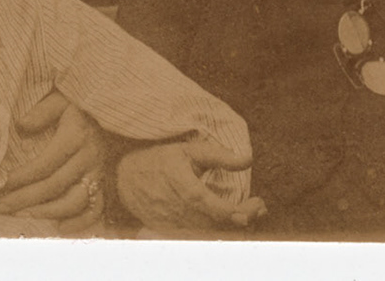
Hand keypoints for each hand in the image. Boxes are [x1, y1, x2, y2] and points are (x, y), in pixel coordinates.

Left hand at [0, 93, 107, 234]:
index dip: (19, 179)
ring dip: (45, 212)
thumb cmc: (80, 102)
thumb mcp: (61, 98)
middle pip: (53, 186)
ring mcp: (98, 171)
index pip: (43, 165)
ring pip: (73, 201)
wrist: (111, 103)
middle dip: (23, 200)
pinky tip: (60, 227)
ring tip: (21, 215)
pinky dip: (80, 222)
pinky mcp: (105, 180)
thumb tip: (20, 128)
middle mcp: (89, 157)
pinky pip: (96, 208)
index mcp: (76, 136)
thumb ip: (41, 112)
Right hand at [116, 137, 266, 234]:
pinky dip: (216, 229)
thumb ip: (220, 155)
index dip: (243, 212)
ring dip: (232, 225)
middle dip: (245, 219)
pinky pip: (197, 235)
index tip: (259, 202)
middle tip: (259, 207)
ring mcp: (175, 226)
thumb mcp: (190, 150)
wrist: (125, 178)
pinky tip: (228, 219)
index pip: (220, 210)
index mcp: (187, 190)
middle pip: (220, 226)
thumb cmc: (160, 160)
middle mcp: (181, 213)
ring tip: (248, 212)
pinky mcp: (171, 232)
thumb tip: (248, 159)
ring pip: (210, 233)